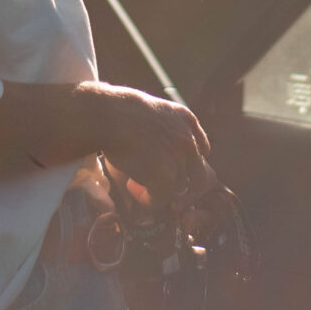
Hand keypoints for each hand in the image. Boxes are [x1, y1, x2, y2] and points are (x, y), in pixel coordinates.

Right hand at [82, 82, 210, 203]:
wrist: (109, 115)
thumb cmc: (119, 111)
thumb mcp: (151, 111)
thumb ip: (164, 130)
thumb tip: (157, 151)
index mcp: (186, 120)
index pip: (201, 149)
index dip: (186, 163)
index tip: (171, 168)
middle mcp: (188, 139)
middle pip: (199, 175)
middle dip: (183, 186)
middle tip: (166, 192)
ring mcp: (179, 158)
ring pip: (178, 187)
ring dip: (160, 190)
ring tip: (136, 183)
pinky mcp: (166, 175)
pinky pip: (162, 198)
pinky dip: (147, 198)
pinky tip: (132, 187)